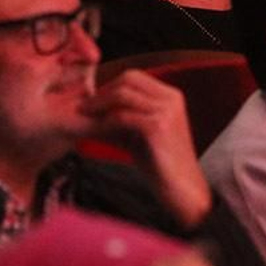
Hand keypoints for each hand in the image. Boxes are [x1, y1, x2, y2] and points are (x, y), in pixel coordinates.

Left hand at [83, 69, 211, 227]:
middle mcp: (172, 99)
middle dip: (102, 92)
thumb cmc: (160, 164)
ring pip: (122, 95)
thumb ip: (120, 117)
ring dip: (99, 105)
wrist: (181, 188)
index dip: (109, 86)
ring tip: (83, 117)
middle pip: (128, 80)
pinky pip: (122, 116)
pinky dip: (105, 122)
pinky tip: (96, 131)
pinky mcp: (158, 127)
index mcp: (171, 96)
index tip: (92, 102)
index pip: (134, 77)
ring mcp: (166, 111)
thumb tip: (87, 107)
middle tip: (83, 108)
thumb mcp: (139, 134)